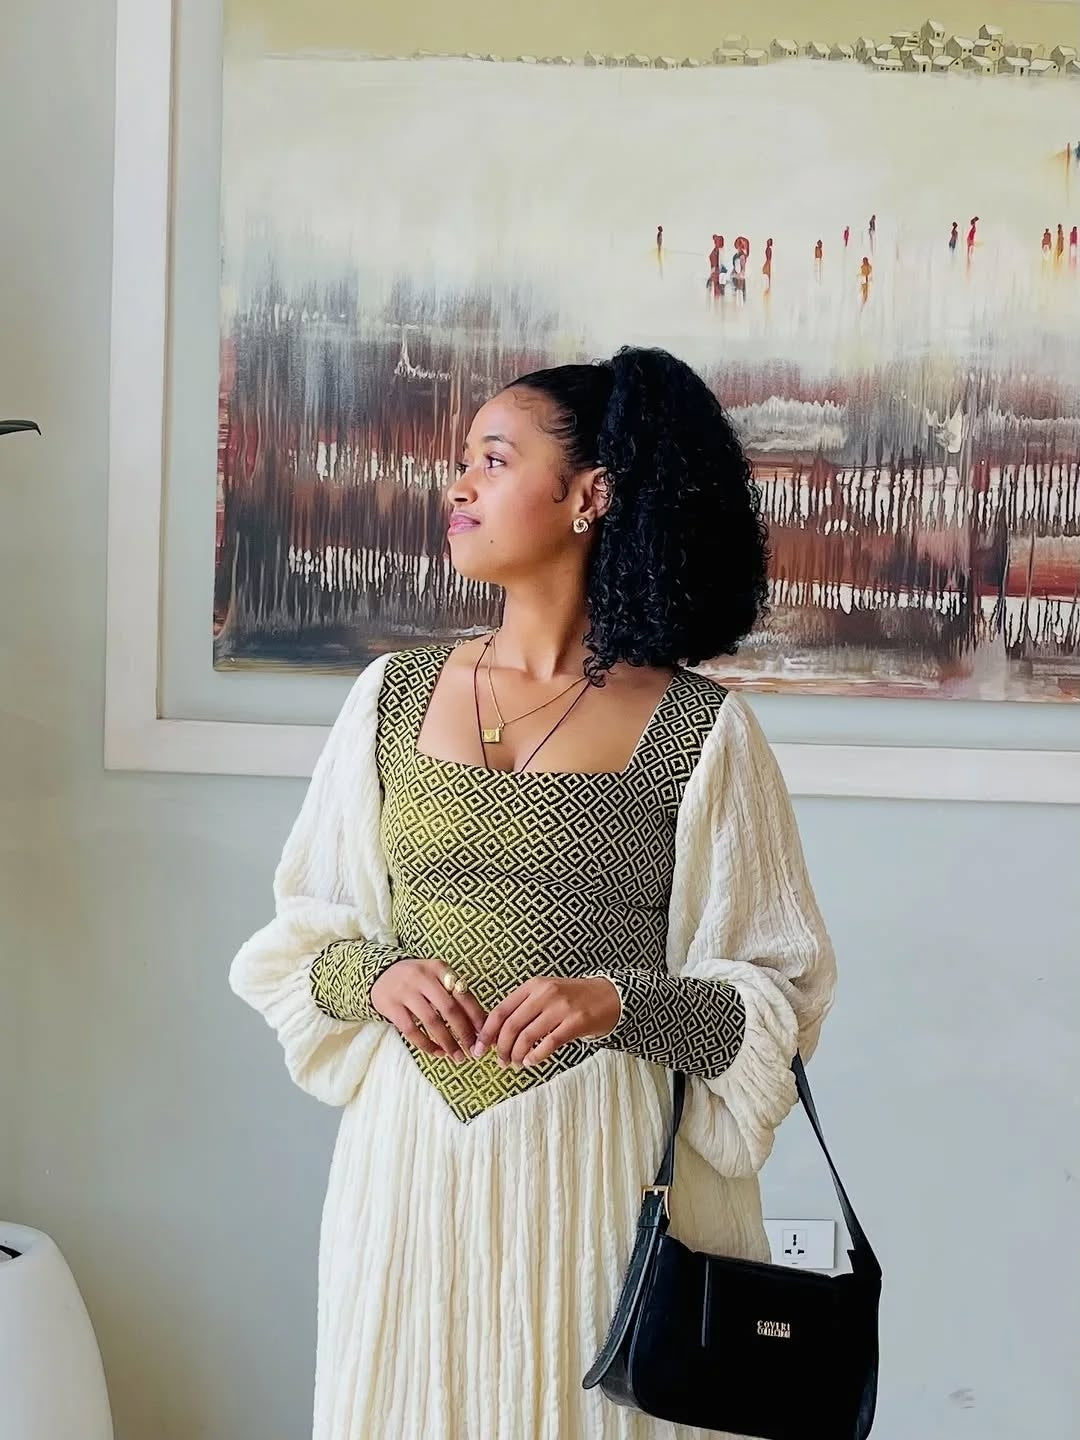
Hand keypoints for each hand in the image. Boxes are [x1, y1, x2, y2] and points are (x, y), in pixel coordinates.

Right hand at [369, 959, 486, 1060]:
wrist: (380, 974)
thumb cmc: (417, 980)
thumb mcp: (435, 977)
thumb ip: (454, 994)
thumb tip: (481, 1023)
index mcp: (439, 968)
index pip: (463, 994)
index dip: (476, 1016)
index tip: (484, 1034)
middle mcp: (423, 977)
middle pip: (449, 1008)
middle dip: (464, 1032)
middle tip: (473, 1050)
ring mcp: (405, 991)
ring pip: (431, 1021)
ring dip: (447, 1042)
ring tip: (457, 1056)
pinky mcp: (391, 1006)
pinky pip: (411, 1030)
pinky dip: (426, 1044)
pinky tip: (437, 1052)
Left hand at [472, 976, 621, 1068]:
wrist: (609, 996)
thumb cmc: (573, 998)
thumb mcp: (546, 994)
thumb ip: (524, 1008)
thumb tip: (496, 1035)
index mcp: (533, 986)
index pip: (501, 1010)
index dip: (487, 1032)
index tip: (479, 1049)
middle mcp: (545, 994)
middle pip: (511, 1026)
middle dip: (501, 1048)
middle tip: (500, 1062)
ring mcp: (561, 1008)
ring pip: (527, 1037)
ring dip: (517, 1055)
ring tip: (515, 1064)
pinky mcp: (575, 1022)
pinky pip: (548, 1044)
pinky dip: (535, 1056)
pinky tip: (531, 1062)